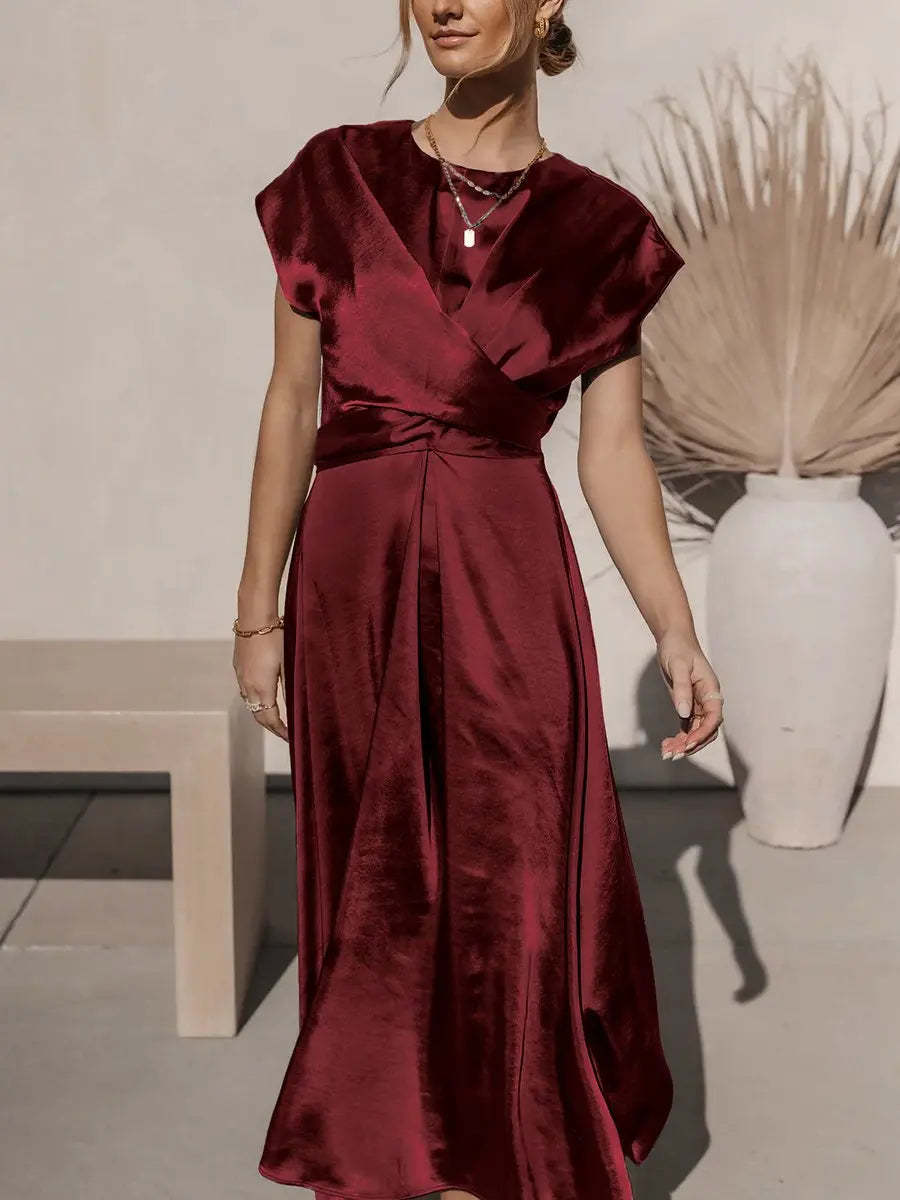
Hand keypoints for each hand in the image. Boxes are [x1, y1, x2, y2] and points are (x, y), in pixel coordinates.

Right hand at [232, 626, 288, 741]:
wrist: (255, 616)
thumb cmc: (276, 637)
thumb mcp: (288, 663)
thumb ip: (291, 688)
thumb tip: (296, 708)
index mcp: (261, 687)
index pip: (270, 718)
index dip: (281, 731)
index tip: (291, 738)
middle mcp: (247, 685)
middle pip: (258, 714)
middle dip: (271, 726)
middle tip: (284, 732)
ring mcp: (240, 675)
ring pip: (250, 702)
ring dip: (262, 712)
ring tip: (276, 717)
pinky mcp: (238, 666)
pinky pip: (246, 690)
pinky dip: (256, 699)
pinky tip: (264, 694)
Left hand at [656, 629, 723, 759]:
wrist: (673, 639)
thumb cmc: (678, 648)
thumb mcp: (678, 666)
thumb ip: (682, 689)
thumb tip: (684, 714)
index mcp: (711, 690)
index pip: (714, 718)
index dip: (703, 733)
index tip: (688, 743)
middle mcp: (708, 700)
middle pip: (707, 729)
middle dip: (693, 744)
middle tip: (674, 754)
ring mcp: (698, 704)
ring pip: (696, 731)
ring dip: (684, 744)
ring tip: (667, 753)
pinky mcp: (687, 705)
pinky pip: (687, 727)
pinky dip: (679, 738)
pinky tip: (666, 745)